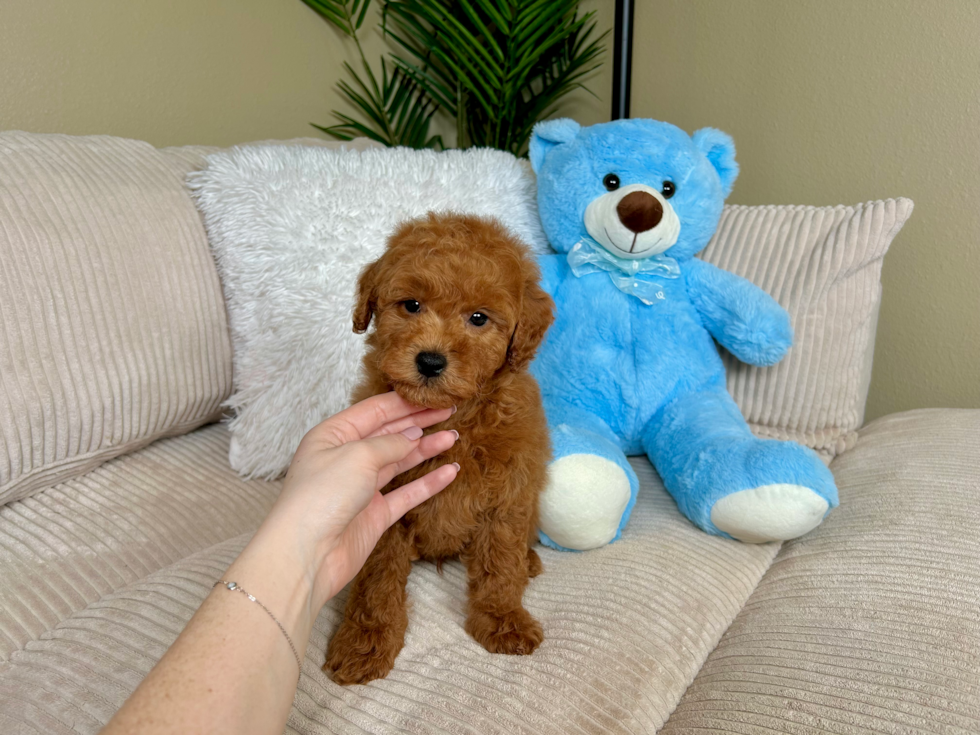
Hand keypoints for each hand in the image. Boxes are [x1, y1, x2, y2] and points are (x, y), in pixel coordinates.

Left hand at [242, 392, 457, 614]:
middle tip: (450, 412)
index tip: (434, 398)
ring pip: (400, 462)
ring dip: (426, 449)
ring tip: (453, 437)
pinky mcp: (374, 514)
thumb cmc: (321, 496)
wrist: (308, 553)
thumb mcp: (357, 455)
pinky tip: (449, 472)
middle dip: (419, 423)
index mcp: (333, 435)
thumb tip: (413, 437)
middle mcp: (346, 459)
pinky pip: (407, 493)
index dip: (405, 404)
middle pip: (389, 434)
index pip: (374, 411)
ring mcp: (361, 487)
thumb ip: (390, 443)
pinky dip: (428, 482)